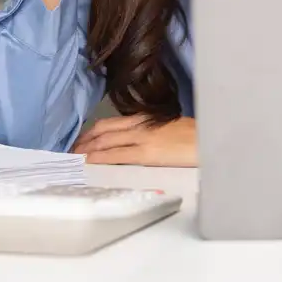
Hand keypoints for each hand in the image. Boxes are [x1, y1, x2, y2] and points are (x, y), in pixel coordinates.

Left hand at [71, 115, 197, 166]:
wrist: (211, 140)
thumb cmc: (197, 136)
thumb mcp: (171, 127)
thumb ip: (153, 130)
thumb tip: (142, 140)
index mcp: (146, 118)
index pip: (110, 123)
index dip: (92, 133)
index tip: (81, 142)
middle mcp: (140, 125)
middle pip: (103, 130)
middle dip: (84, 141)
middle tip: (70, 151)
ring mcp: (142, 138)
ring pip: (105, 141)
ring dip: (87, 149)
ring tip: (74, 158)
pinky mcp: (147, 153)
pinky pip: (117, 155)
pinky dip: (100, 158)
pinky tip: (89, 162)